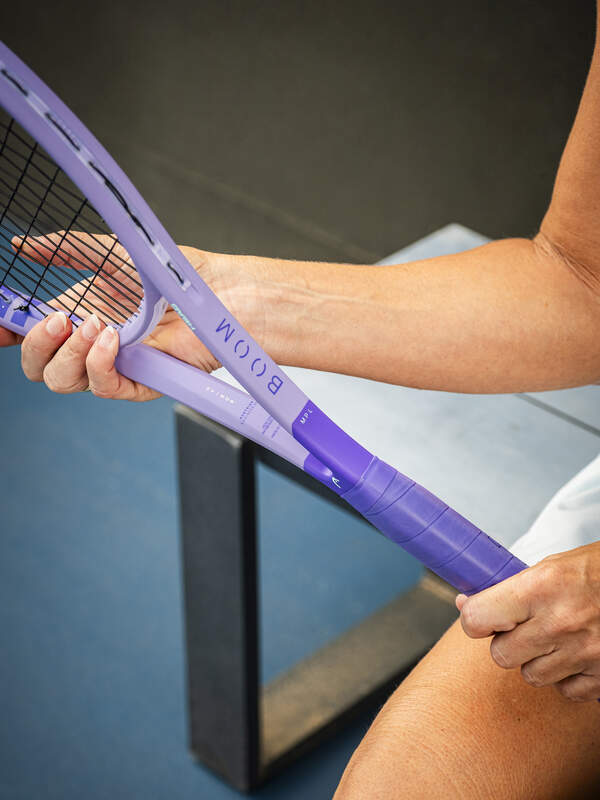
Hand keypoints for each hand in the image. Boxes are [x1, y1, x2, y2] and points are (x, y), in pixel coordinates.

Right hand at [10, 233, 260, 399]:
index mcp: (77, 316)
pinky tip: (112, 339)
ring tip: (95, 323)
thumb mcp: (109, 254)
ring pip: (62, 380)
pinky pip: (102, 387)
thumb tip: (20, 244)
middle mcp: (90, 345)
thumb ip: (64, 251)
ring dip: (68, 352)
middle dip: (36, 343)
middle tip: (58, 318)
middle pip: (38, 365)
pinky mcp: (138, 382)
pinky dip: (99, 363)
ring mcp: (113, 365)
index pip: (30, 335)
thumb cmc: (170, 273)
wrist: (214, 291)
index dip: (9, 333)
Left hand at [456, 542, 599, 701]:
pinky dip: (569, 677)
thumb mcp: (553, 565)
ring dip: (539, 660)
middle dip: (508, 642)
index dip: (474, 620)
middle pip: (501, 655)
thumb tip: (467, 603)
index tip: (479, 617)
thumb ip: (511, 588)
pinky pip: (566, 691)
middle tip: (525, 626)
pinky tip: (580, 652)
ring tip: (559, 636)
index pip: (479, 618)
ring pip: (531, 675)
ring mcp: (584, 654)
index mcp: (542, 587)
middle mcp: (560, 623)